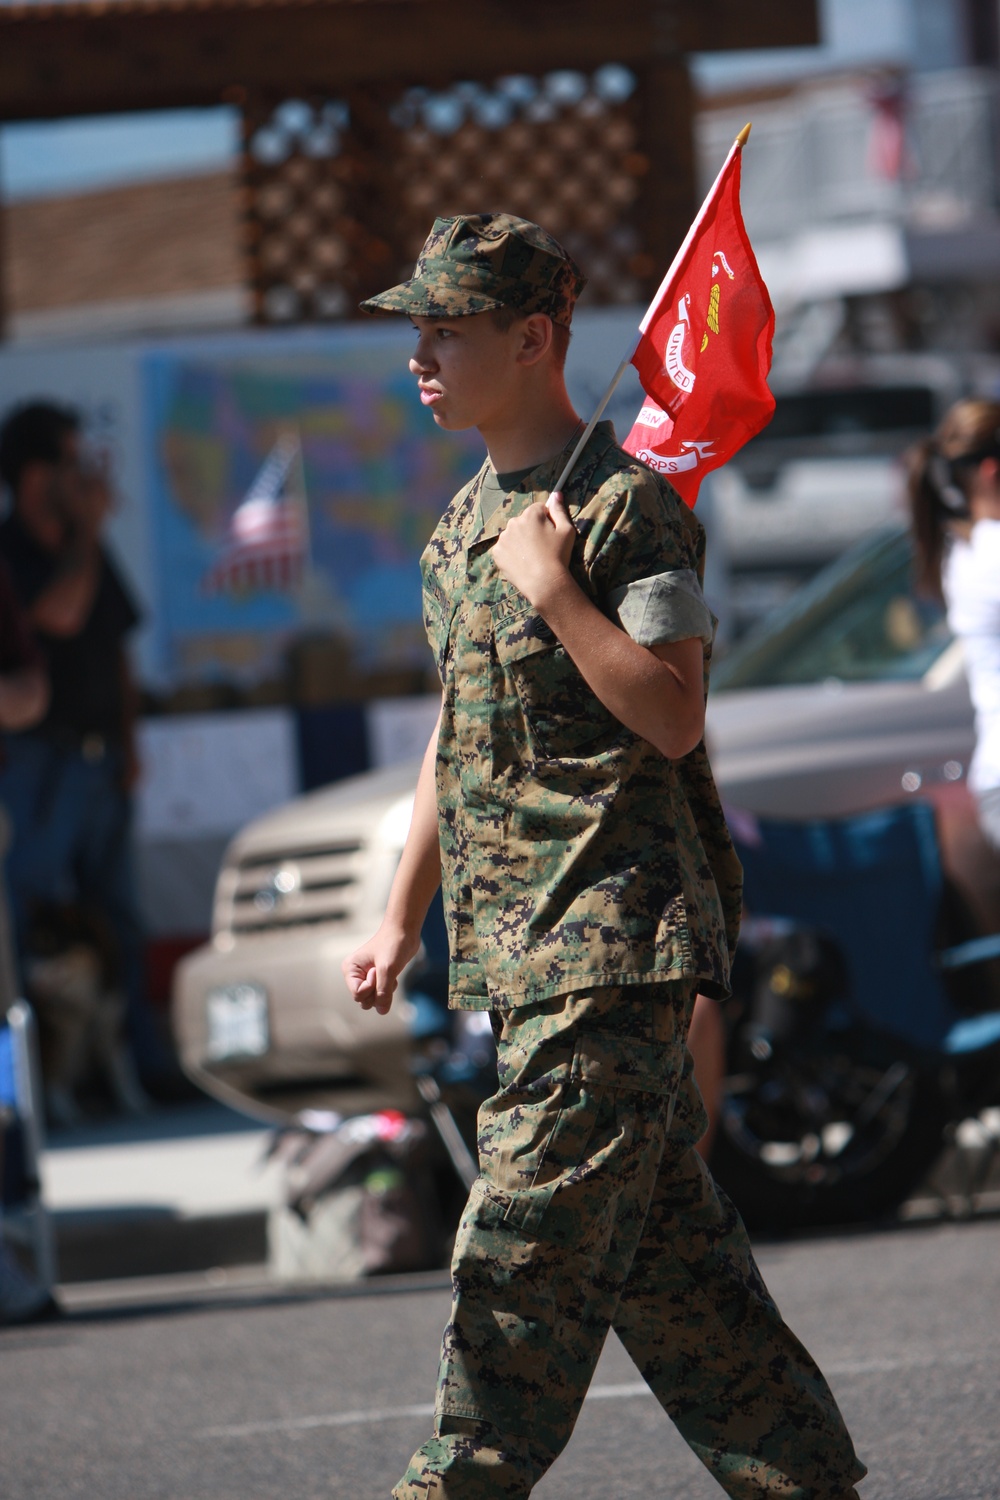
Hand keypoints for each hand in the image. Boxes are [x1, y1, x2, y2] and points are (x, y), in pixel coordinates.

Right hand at [342, 921, 421, 1015]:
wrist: (405, 931)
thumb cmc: (393, 944)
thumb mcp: (388, 969)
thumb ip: (383, 992)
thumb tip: (382, 1011)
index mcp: (350, 969)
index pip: (357, 995)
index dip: (371, 987)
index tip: (377, 971)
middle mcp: (355, 975)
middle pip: (364, 1000)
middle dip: (378, 990)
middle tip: (385, 972)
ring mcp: (366, 978)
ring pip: (374, 1000)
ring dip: (385, 991)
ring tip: (390, 973)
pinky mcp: (378, 980)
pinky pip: (382, 995)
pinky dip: (390, 988)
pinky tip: (393, 975)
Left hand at [491, 490, 576, 609]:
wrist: (544, 583)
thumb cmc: (559, 555)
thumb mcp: (566, 530)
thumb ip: (559, 510)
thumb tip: (556, 494)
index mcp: (531, 514)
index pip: (538, 509)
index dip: (547, 521)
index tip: (550, 534)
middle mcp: (513, 522)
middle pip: (524, 521)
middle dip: (531, 530)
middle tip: (541, 548)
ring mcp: (503, 538)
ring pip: (513, 535)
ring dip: (520, 541)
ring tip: (531, 557)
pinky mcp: (497, 553)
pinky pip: (504, 549)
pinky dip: (511, 554)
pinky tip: (522, 562)